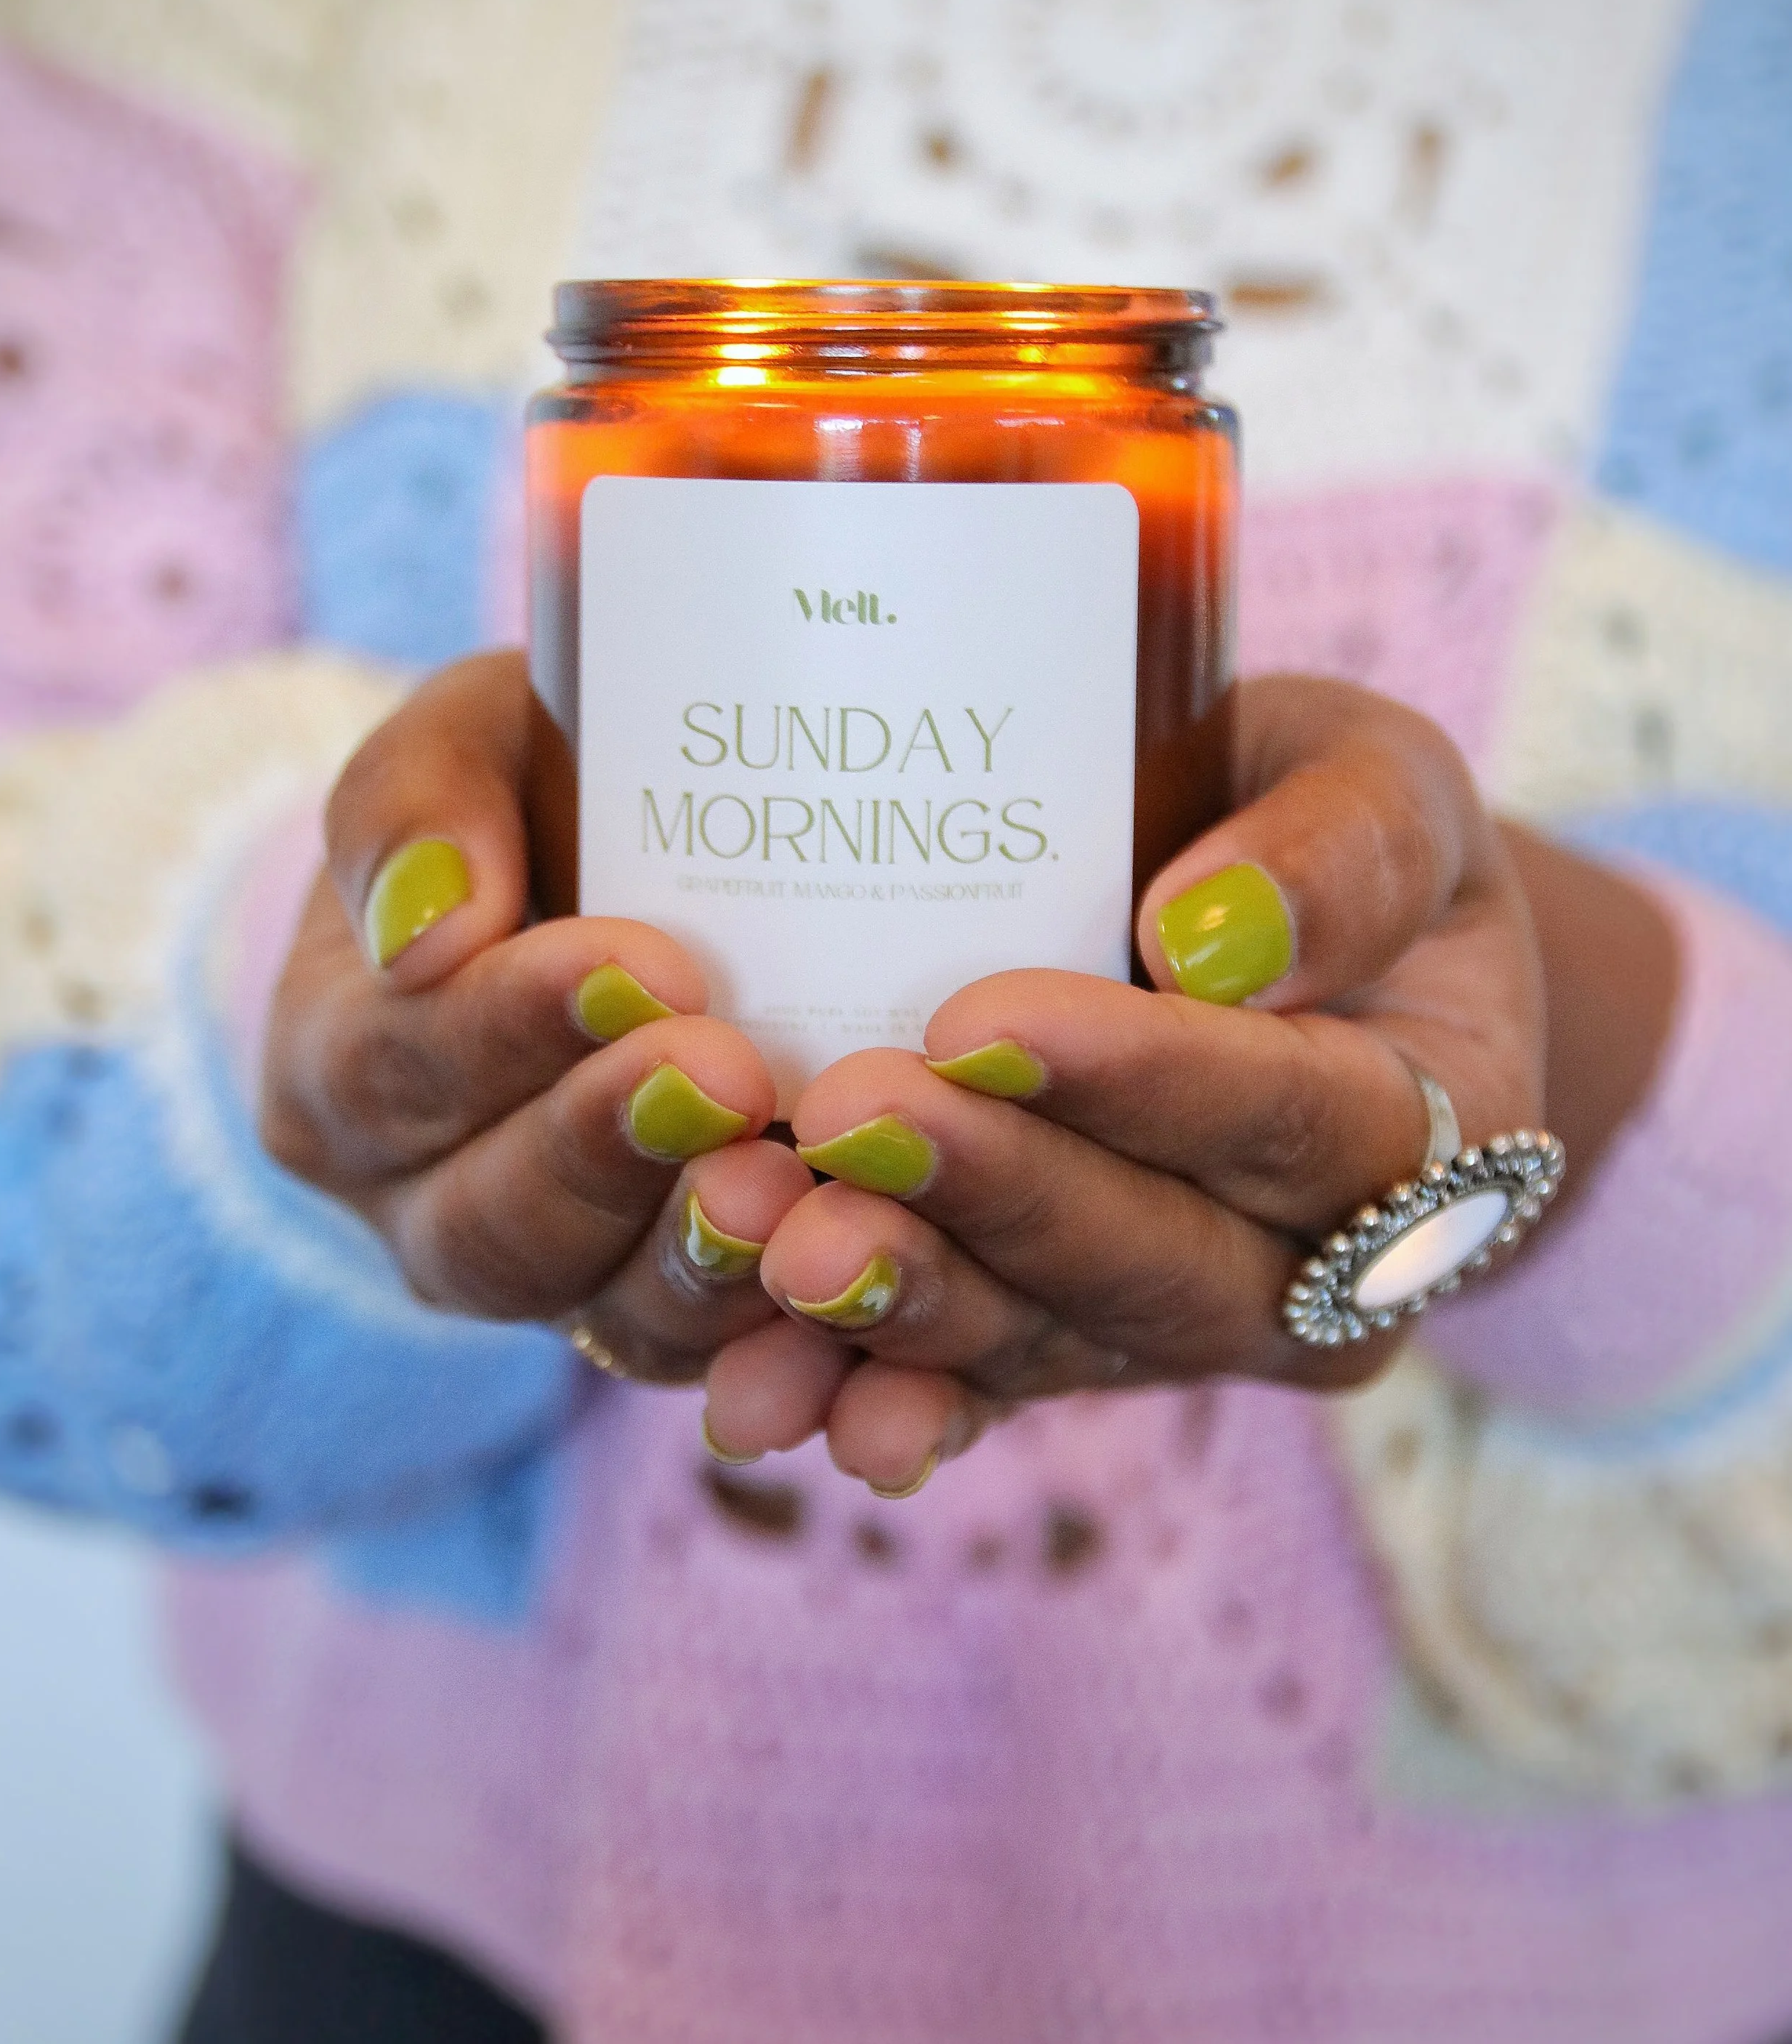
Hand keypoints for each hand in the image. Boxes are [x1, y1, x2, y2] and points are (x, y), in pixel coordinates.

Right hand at [260, 652, 815, 1379]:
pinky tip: (863, 1284)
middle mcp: (427, 1206)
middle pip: (495, 1224)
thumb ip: (417, 801)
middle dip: (612, 1149)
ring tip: (786, 1185)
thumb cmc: (531, 798)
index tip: (638, 966)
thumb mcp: (462, 747)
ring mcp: (558, 1284)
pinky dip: (791, 1336)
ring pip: (608, 1314)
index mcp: (343, 1067)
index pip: (401, 1066)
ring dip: (700, 1259)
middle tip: (730, 1074)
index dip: (514, 1026)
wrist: (624, 883)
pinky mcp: (673, 1322)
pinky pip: (724, 1360)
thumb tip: (430, 926)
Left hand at [703, 675, 1551, 1489]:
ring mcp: (1186, 1331)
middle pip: (1161, 1264)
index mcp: (1424, 1129)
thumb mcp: (1390, 790)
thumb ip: (1345, 848)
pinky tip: (762, 1394)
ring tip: (785, 1247)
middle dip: (995, 1197)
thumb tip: (1217, 933)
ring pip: (1052, 1343)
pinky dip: (872, 1395)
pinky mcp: (1073, 1349)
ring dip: (911, 1306)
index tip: (984, 1021)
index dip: (1141, 1084)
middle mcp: (1317, 1272)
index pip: (1287, 1118)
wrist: (1311, 963)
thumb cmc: (1337, 844)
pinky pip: (975, 1393)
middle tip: (847, 1115)